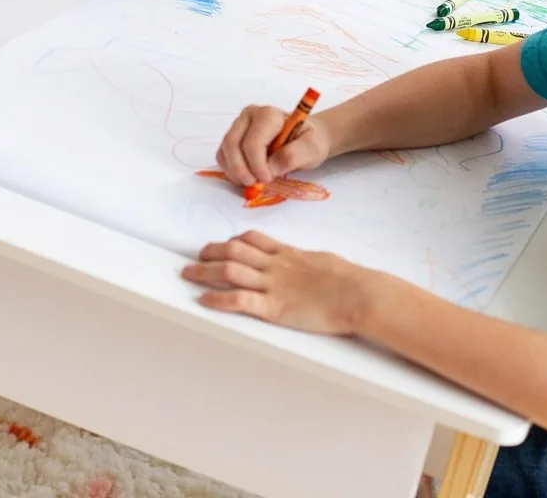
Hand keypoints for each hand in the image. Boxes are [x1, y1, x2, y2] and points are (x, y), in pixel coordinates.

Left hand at [182, 230, 372, 334]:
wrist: (357, 293)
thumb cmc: (349, 280)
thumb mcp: (326, 263)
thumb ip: (311, 263)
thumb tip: (313, 265)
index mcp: (289, 254)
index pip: (255, 239)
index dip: (235, 240)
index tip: (224, 243)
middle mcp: (276, 265)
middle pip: (235, 251)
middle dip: (212, 252)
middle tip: (197, 255)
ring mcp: (273, 285)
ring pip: (230, 270)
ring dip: (205, 271)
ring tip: (189, 273)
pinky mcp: (274, 307)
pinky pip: (239, 300)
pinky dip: (218, 299)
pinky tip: (203, 300)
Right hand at [216, 104, 333, 184]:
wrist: (305, 138)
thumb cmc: (309, 141)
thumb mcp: (311, 148)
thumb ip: (294, 156)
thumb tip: (271, 168)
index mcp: (269, 115)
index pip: (253, 142)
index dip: (257, 165)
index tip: (267, 179)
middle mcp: (250, 115)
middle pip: (233, 144)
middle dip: (241, 169)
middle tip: (254, 185)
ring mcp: (239, 125)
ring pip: (225, 149)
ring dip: (234, 171)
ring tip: (251, 182)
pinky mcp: (234, 136)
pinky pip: (223, 154)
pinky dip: (229, 169)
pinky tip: (244, 177)